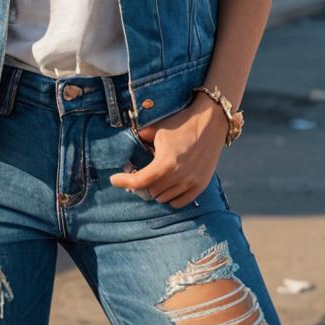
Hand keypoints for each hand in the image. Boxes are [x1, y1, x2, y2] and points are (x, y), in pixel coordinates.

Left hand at [109, 95, 227, 207]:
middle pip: (151, 191)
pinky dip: (171, 196)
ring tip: (158, 175)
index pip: (140, 180)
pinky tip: (169, 184)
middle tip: (141, 172)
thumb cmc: (182, 122)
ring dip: (157, 189)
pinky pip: (179, 202)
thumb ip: (142, 137)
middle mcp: (179, 176)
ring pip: (164, 198)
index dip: (124, 182)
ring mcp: (191, 182)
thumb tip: (130, 141)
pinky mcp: (201, 185)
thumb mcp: (158, 128)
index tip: (114, 179)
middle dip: (144, 182)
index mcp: (166, 162)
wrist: (210, 122)